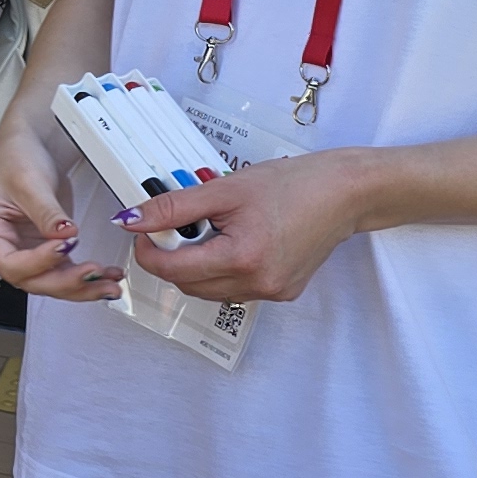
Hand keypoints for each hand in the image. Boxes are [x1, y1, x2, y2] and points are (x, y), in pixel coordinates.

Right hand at [0, 131, 120, 301]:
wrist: (32, 142)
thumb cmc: (16, 155)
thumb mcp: (29, 181)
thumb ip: (47, 213)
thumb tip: (65, 236)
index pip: (10, 263)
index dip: (39, 262)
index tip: (64, 247)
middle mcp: (3, 246)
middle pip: (32, 279)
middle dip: (66, 282)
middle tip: (94, 273)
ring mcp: (26, 249)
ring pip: (51, 281)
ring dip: (82, 286)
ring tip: (109, 285)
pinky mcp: (45, 248)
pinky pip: (65, 270)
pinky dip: (86, 276)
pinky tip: (106, 276)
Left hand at [123, 149, 372, 303]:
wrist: (345, 192)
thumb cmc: (293, 185)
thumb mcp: (224, 189)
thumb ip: (173, 207)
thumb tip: (131, 220)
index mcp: (242, 260)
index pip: (173, 270)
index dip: (149, 251)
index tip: (143, 231)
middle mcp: (259, 285)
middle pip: (189, 284)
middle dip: (172, 257)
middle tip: (176, 225)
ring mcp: (273, 292)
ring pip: (210, 290)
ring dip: (197, 265)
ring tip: (212, 229)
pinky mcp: (283, 292)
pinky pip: (235, 288)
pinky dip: (223, 269)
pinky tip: (235, 240)